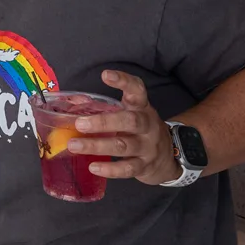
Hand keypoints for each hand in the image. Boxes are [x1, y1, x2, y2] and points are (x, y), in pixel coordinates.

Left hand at [66, 70, 180, 184]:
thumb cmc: (139, 130)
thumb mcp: (128, 113)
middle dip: (103, 122)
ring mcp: (148, 147)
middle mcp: (147, 125)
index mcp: (141, 108)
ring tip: (74, 145)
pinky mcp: (145, 166)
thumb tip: (74, 102)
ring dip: (97, 146)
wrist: (170, 157)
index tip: (106, 74)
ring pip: (124, 146)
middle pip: (130, 121)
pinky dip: (110, 169)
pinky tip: (92, 166)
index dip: (123, 81)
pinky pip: (128, 169)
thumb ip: (103, 107)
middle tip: (79, 124)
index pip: (137, 90)